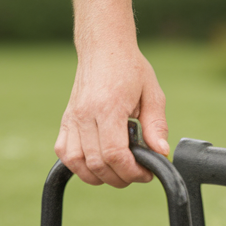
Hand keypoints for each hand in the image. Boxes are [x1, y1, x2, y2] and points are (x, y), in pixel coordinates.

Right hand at [54, 46, 169, 186]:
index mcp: (108, 107)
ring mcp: (72, 117)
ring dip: (98, 176)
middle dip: (120, 177)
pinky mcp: (65, 119)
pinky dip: (78, 165)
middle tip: (136, 173)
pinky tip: (96, 163)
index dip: (131, 171)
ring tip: (117, 171)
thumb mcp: (152, 94)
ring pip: (77, 162)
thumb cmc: (130, 69)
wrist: (103, 47)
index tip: (146, 173)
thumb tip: (161, 153)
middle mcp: (85, 114)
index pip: (114, 154)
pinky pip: (63, 153)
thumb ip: (157, 126)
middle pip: (97, 163)